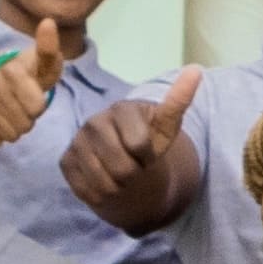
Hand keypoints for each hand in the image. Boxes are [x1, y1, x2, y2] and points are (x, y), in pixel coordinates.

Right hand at [0, 12, 77, 152]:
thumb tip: (49, 22)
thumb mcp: (44, 62)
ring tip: (9, 112)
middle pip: (25, 124)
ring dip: (14, 128)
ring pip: (10, 134)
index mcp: (10, 69)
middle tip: (21, 105)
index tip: (33, 94)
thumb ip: (48, 48)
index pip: (37, 108)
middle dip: (27, 118)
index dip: (39, 105)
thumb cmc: (28, 72)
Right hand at [63, 64, 207, 228]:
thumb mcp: (167, 125)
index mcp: (121, 109)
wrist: (124, 157)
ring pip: (104, 183)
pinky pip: (87, 190)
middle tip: (134, 166)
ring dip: (118, 187)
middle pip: (122, 169)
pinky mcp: (65, 161)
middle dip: (134, 174)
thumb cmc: (148, 140)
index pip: (138, 145)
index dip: (148, 156)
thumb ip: (179, 99)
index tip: (146, 151)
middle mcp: (94, 121)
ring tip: (120, 174)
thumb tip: (196, 69)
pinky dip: (100, 194)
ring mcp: (77, 141)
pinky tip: (104, 180)